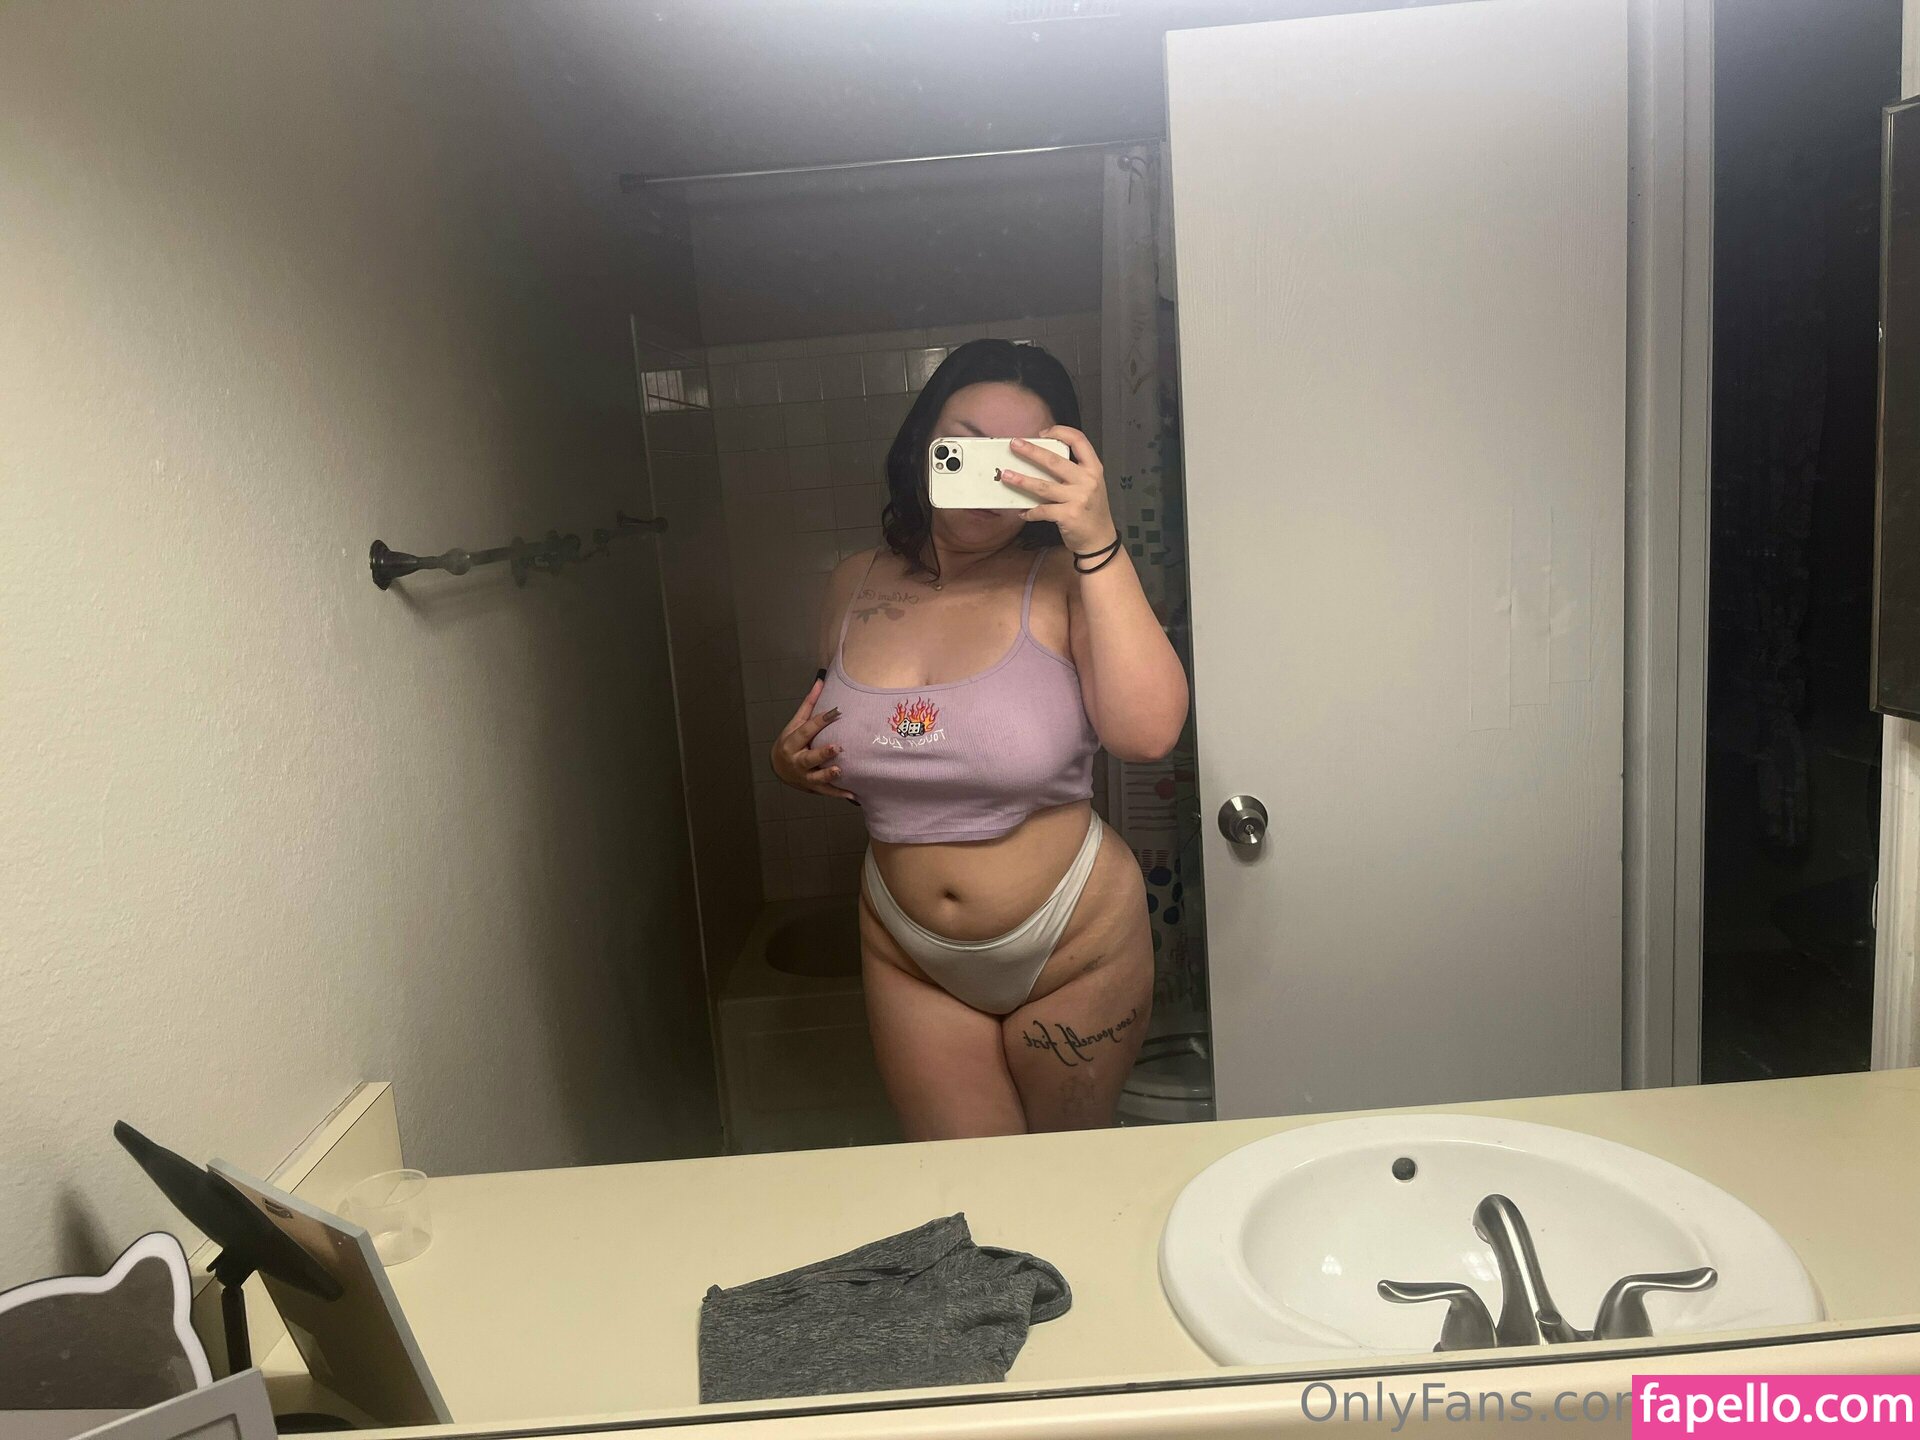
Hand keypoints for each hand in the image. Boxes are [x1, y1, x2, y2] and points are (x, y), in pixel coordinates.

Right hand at [770, 677, 855, 799]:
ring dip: (828, 775)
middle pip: (808, 757)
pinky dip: (838, 793)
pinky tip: (852, 794)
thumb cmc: (790, 742)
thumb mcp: (795, 723)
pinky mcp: (812, 787)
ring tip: (840, 770)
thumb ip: (809, 705)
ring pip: (815, 777)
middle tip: (837, 747)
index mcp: (791, 742)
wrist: (779, 768)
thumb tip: (820, 681)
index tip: (835, 712)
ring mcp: (803, 776)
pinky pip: (826, 791)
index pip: (806, 731)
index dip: (819, 721)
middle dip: (822, 753)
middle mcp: (796, 760)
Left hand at [996, 426, 1118, 556]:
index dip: (1060, 432)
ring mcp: (1078, 498)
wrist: (1099, 540)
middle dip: (1031, 451)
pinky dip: (1029, 511)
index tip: (1042, 433)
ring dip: (1022, 480)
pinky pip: (1042, 510)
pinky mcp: (1068, 515)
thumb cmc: (1091, 510)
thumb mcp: (1091, 485)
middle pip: (1054, 461)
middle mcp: (1087, 481)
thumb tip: (1041, 460)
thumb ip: (1074, 472)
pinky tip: (1021, 512)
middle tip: (1014, 444)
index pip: (1079, 441)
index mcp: (1093, 469)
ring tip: (1007, 475)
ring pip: (1043, 486)